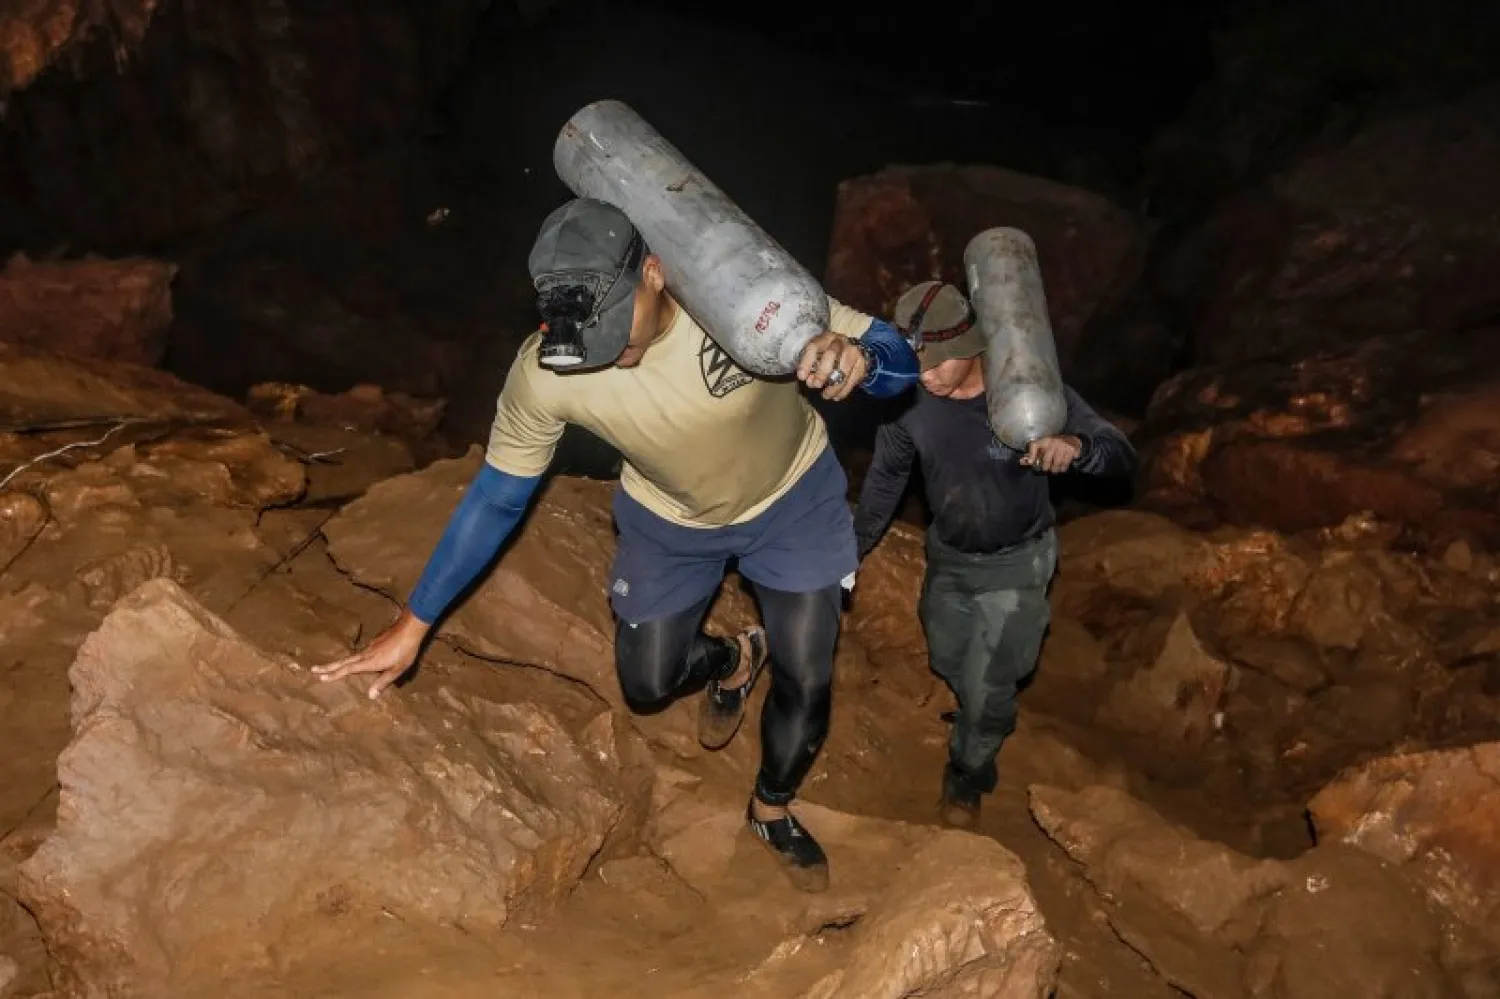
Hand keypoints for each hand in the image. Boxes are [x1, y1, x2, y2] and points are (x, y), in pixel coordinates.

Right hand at [311, 609, 430, 699]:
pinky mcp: (375, 643)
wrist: (410, 628)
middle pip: (344, 661)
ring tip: (329, 667)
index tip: (320, 678)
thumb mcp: (397, 669)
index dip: (335, 674)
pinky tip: (353, 660)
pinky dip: (350, 658)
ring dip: (338, 662)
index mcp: (369, 662)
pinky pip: (359, 653)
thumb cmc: (405, 651)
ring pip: (350, 656)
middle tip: (313, 669)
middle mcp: (365, 654)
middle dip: (328, 666)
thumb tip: (370, 696)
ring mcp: (369, 647)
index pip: (348, 669)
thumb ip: (383, 682)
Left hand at [796, 332, 867, 401]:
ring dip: (833, 387)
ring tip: (825, 395)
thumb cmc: (829, 354)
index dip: (806, 362)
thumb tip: (809, 381)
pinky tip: (836, 396)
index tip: (801, 377)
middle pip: (831, 355)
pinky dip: (843, 391)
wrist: (854, 350)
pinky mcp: (862, 364)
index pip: (814, 346)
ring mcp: (854, 352)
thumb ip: (811, 366)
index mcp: (826, 337)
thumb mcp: (818, 355)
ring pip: (844, 370)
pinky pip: (852, 380)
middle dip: (821, 373)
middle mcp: (841, 341)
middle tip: (815, 385)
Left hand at [1020, 434, 1081, 473]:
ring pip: (1057, 464)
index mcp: (1044, 440)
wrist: (1072, 439)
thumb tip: (1021, 461)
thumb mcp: (1043, 446)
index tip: (1031, 463)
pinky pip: (1066, 463)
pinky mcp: (1072, 450)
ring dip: (1056, 469)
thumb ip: (1032, 454)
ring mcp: (1064, 445)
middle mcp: (1053, 442)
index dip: (1031, 454)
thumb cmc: (1054, 444)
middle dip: (1045, 467)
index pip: (1034, 445)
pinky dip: (1064, 467)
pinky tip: (1063, 466)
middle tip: (1047, 469)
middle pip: (1046, 460)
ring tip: (1055, 470)